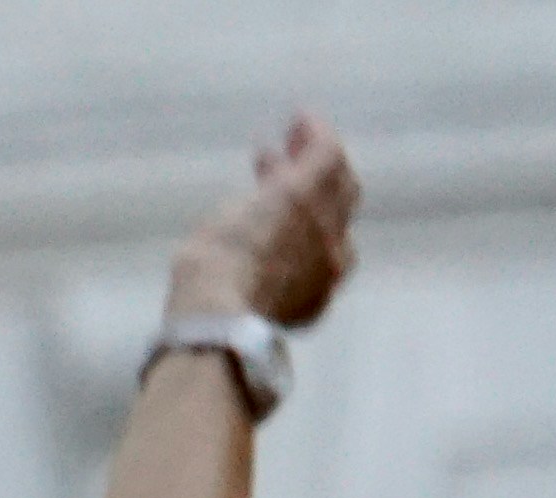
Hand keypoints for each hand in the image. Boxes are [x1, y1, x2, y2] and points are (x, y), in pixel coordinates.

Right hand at [166, 115, 358, 331]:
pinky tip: (283, 246)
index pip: (328, 152)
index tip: (298, 117)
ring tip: (282, 199)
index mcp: (309, 198)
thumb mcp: (237, 205)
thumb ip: (275, 185)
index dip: (315, 132)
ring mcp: (328, 269)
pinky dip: (306, 245)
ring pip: (333, 226)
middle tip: (293, 150)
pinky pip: (322, 264)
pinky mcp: (316, 301)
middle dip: (318, 165)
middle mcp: (330, 230)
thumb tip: (291, 166)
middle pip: (340, 188)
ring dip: (312, 206)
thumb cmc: (215, 258)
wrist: (215, 321)